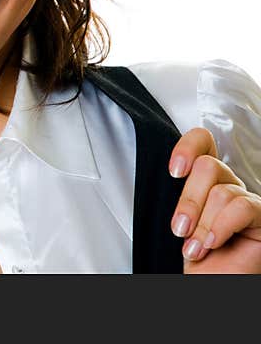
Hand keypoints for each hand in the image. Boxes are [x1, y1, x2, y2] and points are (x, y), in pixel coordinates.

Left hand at [168, 127, 260, 272]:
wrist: (211, 280)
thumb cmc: (197, 253)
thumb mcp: (182, 218)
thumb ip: (183, 193)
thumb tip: (177, 170)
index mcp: (206, 179)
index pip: (204, 142)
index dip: (188, 147)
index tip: (173, 171)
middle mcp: (229, 184)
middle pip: (207, 167)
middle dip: (188, 201)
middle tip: (180, 229)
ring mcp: (247, 200)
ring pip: (221, 191)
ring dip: (203, 224)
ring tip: (196, 246)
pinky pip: (242, 207)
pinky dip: (221, 226)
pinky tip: (212, 243)